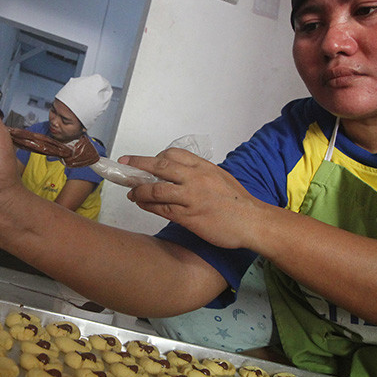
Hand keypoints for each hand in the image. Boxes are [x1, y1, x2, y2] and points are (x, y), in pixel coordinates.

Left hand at [121, 149, 266, 250]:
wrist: (252, 222)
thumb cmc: (238, 202)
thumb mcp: (220, 178)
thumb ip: (200, 174)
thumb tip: (180, 175)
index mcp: (204, 167)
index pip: (173, 154)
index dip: (155, 158)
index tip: (145, 163)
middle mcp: (196, 179)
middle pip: (160, 167)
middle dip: (138, 165)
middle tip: (124, 165)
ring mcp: (191, 198)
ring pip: (156, 190)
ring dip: (139, 191)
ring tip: (131, 193)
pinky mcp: (189, 217)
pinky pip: (162, 210)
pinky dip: (148, 206)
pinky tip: (142, 205)